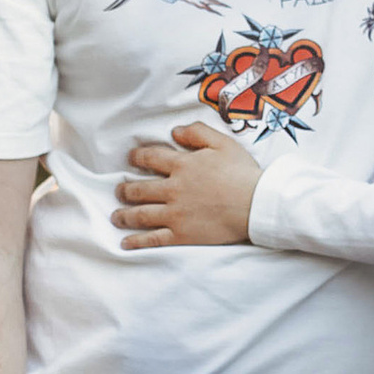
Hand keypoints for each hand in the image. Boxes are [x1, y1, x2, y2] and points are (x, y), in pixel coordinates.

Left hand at [114, 117, 261, 246]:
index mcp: (182, 165)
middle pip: (139, 188)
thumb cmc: (243, 173)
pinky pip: (153, 239)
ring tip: (116, 216)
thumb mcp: (223, 143)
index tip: (131, 159)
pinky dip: (137, 242)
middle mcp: (173, 189)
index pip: (150, 158)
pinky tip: (125, 243)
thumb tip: (175, 131)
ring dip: (124, 215)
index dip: (137, 157)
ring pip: (141, 214)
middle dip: (124, 189)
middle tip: (119, 190)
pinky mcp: (182, 234)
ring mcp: (175, 213)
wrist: (256, 204)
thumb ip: (197, 133)